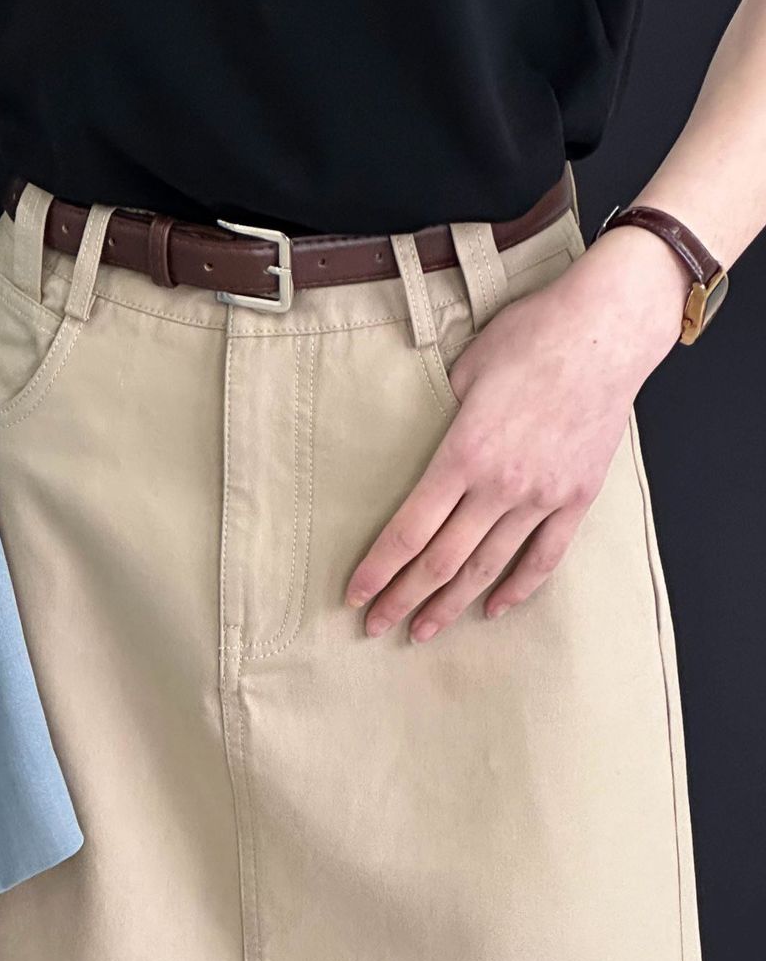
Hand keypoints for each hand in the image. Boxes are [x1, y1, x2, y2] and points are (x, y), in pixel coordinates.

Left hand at [344, 226, 690, 640]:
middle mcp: (500, 486)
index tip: (355, 596)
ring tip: (423, 630)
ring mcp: (542, 497)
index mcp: (462, 455)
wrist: (605, 330)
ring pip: (488, 568)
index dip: (379, 570)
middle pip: (441, 561)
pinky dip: (517, 588)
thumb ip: (438, 418)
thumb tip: (416, 441)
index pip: (409, 531)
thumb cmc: (530, 337)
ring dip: (452, 605)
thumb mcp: (463, 370)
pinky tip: (493, 609)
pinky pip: (545, 557)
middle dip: (403, 599)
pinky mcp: (577, 498)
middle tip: (376, 626)